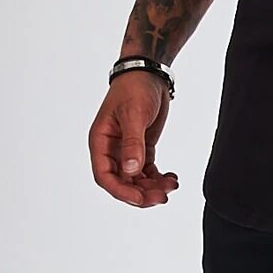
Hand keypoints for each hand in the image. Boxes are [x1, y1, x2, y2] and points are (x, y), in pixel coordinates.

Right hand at [88, 71, 179, 206]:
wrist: (149, 73)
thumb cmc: (134, 88)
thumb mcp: (134, 114)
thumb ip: (132, 142)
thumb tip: (131, 171)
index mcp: (101, 142)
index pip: (105, 176)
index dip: (121, 191)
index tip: (141, 198)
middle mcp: (112, 149)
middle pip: (122, 181)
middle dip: (141, 192)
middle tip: (161, 197)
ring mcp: (127, 149)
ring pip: (136, 179)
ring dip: (152, 186)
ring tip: (171, 186)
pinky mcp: (141, 147)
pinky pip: (147, 170)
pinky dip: (158, 177)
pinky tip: (171, 178)